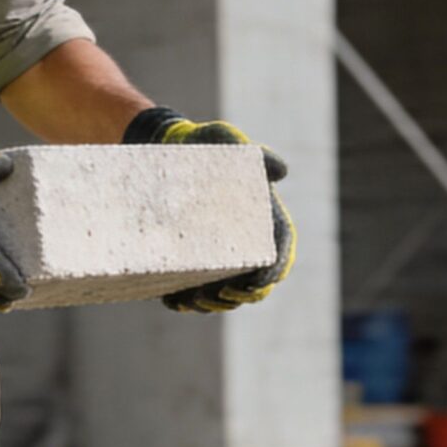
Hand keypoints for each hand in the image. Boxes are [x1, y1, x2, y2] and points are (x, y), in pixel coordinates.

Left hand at [122, 107, 296, 312]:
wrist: (165, 148)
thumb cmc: (205, 145)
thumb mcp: (228, 142)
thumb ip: (256, 154)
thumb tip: (282, 171)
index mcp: (262, 218)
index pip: (278, 253)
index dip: (272, 272)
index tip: (257, 282)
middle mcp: (243, 241)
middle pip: (253, 282)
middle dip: (240, 296)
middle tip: (220, 295)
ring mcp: (217, 255)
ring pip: (224, 293)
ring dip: (213, 304)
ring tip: (195, 300)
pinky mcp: (189, 262)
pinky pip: (191, 290)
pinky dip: (184, 301)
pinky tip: (174, 302)